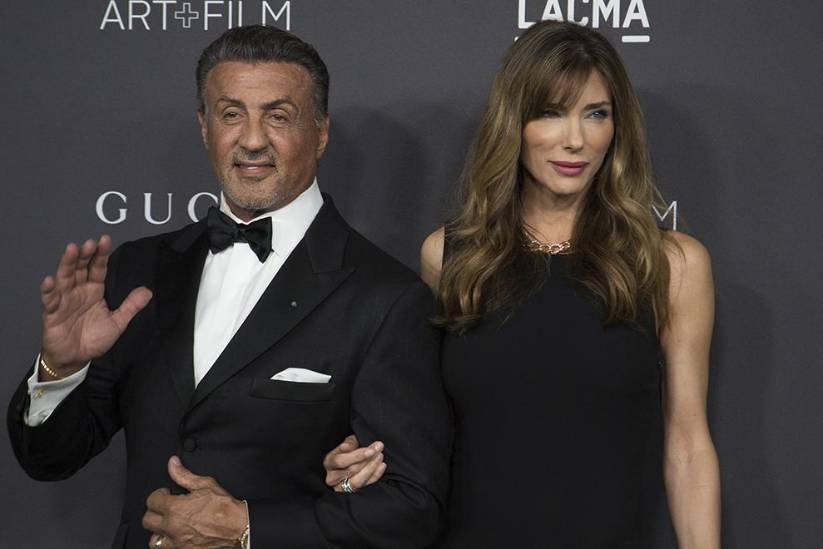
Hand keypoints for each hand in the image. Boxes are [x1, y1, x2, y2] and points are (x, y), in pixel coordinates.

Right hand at [40, 235, 151, 375]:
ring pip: (65, 278)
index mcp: (94, 290)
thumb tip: (147, 291)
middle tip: (90, 243)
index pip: (98, 268)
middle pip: (80, 268)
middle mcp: (78, 291)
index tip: (105, 240)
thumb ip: (131, 306)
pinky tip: (50, 280)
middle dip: (84, 254)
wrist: (75, 358)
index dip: (101, 255)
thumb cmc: (93, 339)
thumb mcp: (117, 322)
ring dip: (68, 264)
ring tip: (72, 250)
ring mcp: (64, 300)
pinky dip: (49, 290)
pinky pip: (49, 300)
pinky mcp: (52, 313)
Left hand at [143, 457, 246, 547]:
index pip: (151, 501)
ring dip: (158, 532)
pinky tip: (177, 537)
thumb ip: (184, 475)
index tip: (165, 494)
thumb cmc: (224, 507)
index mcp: (175, 509)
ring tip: (168, 526)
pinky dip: (169, 544)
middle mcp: (172, 527)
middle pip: (147, 521)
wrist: (238, 527)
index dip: (158, 495)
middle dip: (154, 512)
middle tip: (165, 508)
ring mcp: (177, 543)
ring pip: (153, 540)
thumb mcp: (205, 484)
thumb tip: (173, 464)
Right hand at [323, 434, 386, 491]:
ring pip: (357, 481)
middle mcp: (332, 477)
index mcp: (329, 462)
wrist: (349, 462)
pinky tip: (382, 466)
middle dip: (367, 459)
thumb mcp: (347, 443)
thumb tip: (347, 447)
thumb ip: (349, 443)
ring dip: (371, 468)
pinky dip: (375, 475)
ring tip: (380, 457)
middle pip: (350, 471)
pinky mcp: (351, 492)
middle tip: (379, 450)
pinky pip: (365, 486)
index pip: (341, 461)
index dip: (357, 456)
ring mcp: (341, 487)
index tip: (371, 450)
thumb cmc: (347, 451)